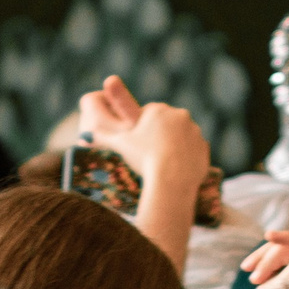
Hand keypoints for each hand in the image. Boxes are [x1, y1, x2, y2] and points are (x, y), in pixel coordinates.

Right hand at [78, 77, 209, 192]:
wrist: (171, 179)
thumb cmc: (143, 159)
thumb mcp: (120, 146)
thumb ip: (102, 137)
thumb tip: (84, 135)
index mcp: (158, 110)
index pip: (149, 115)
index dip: (143, 131)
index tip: (140, 145)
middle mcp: (179, 115)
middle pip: (167, 125)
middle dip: (159, 137)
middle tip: (151, 156)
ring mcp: (195, 131)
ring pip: (181, 138)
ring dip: (174, 147)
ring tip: (163, 164)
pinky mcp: (205, 147)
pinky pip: (194, 152)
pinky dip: (186, 159)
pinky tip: (177, 170)